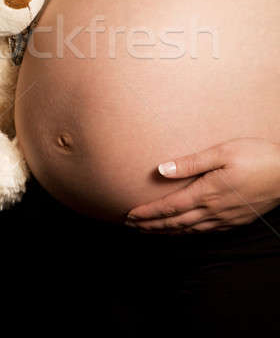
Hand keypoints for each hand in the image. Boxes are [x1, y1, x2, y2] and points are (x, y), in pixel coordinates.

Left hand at [125, 137, 279, 233]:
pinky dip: (187, 233)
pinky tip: (182, 231)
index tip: (129, 216)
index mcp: (206, 193)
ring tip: (149, 231)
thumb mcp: (221, 152)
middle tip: (131, 227)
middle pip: (174, 223)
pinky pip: (204, 232)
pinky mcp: (235, 221)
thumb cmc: (256, 156)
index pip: (169, 208)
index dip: (147, 213)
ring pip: (188, 230)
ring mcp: (225, 219)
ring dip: (166, 231)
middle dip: (150, 226)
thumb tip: (161, 169)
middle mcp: (213, 211)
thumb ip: (190, 163)